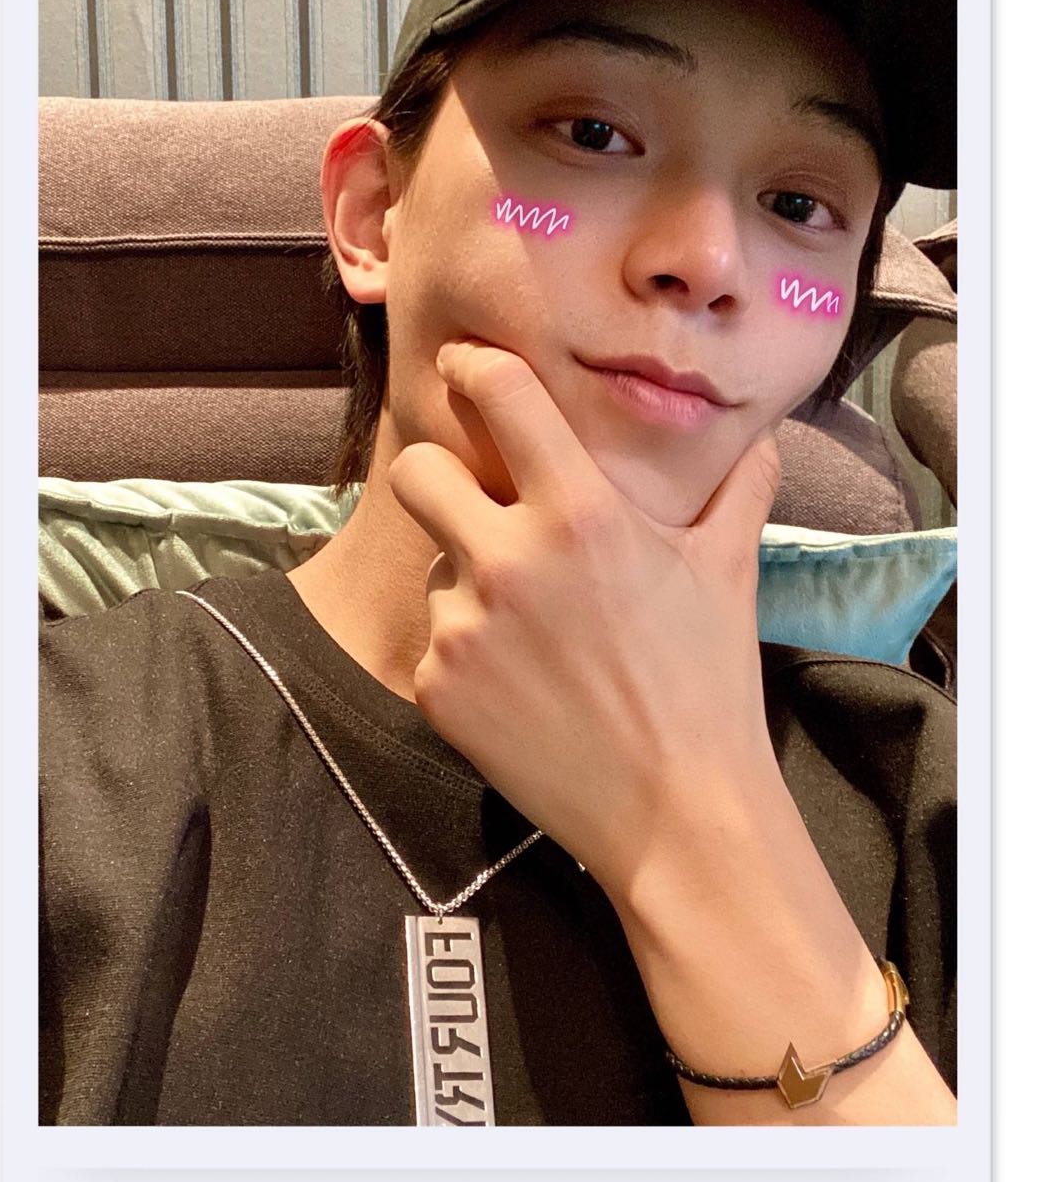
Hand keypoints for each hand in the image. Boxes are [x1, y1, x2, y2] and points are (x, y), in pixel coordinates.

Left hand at [387, 338, 783, 902]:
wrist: (675, 814)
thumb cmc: (707, 685)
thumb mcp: (729, 574)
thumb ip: (739, 490)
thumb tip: (762, 438)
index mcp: (582, 514)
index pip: (499, 394)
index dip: (473, 367)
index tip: (467, 367)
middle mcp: (509, 559)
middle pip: (419, 471)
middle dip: (440, 476)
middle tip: (476, 503)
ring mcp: (464, 626)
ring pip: (435, 564)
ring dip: (470, 580)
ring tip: (533, 631)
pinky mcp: (435, 686)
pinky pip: (434, 637)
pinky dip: (466, 650)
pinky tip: (518, 683)